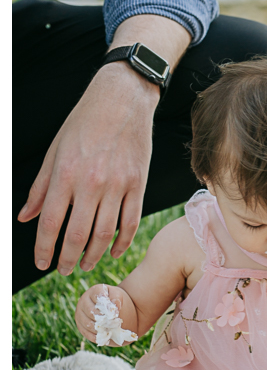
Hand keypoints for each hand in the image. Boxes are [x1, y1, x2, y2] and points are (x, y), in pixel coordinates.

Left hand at [18, 63, 156, 274]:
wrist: (123, 99)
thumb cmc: (85, 122)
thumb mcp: (55, 150)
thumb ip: (40, 187)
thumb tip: (25, 217)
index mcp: (66, 174)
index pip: (51, 222)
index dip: (44, 248)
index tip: (42, 263)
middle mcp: (91, 182)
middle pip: (77, 234)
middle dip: (67, 259)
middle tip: (63, 270)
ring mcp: (118, 184)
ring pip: (105, 233)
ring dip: (93, 255)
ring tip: (85, 264)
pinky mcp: (138, 183)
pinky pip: (131, 221)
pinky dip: (122, 242)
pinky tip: (113, 251)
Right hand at [75, 283, 127, 344]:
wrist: (106, 307)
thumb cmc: (112, 299)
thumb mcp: (117, 294)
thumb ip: (116, 298)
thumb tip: (115, 307)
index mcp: (93, 291)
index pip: (98, 296)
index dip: (107, 305)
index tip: (116, 312)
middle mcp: (83, 301)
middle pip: (91, 312)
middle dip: (104, 319)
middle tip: (115, 324)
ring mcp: (79, 314)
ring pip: (88, 324)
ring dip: (100, 329)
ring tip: (111, 330)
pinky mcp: (80, 325)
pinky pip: (87, 333)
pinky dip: (97, 337)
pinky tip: (106, 337)